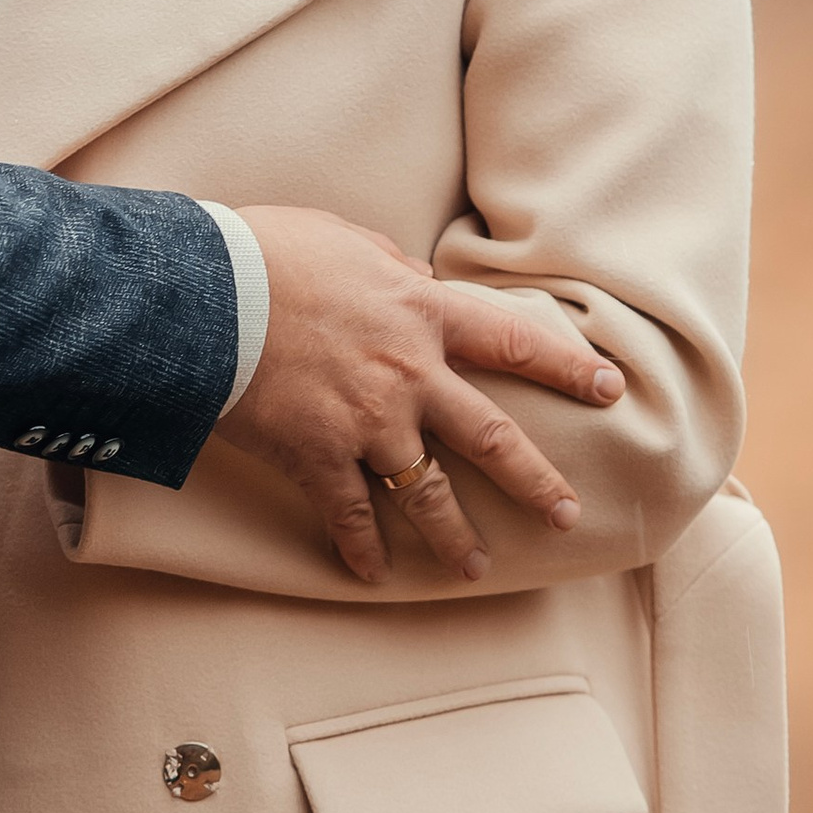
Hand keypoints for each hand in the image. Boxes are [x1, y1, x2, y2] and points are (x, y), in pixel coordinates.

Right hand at [216, 207, 626, 585]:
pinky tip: (373, 573)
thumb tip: (410, 278)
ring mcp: (366, 421)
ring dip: (455, 534)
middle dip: (535, 480)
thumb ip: (387, 266)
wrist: (201, 294)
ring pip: (428, 491)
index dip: (568, 367)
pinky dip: (362, 546)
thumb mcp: (341, 239)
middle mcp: (408, 373)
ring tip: (475, 567)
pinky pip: (350, 513)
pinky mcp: (316, 455)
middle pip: (490, 436)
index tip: (610, 388)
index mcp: (420, 313)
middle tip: (566, 514)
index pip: (513, 341)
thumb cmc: (263, 253)